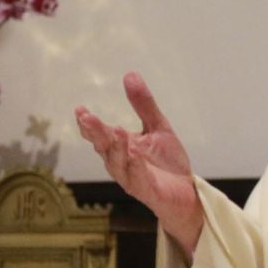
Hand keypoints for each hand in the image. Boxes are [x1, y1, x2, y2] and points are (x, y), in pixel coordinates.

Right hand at [75, 72, 204, 252]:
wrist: (187, 193)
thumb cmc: (167, 163)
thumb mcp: (158, 127)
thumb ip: (144, 105)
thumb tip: (130, 74)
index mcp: (121, 147)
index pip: (100, 134)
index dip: (89, 124)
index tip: (80, 110)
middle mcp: (121, 163)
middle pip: (104, 147)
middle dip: (95, 133)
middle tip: (87, 118)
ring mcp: (132, 179)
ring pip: (118, 164)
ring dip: (116, 148)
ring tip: (116, 131)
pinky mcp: (148, 192)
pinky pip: (138, 180)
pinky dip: (135, 167)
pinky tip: (135, 154)